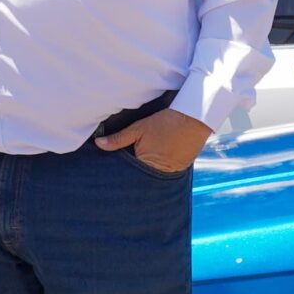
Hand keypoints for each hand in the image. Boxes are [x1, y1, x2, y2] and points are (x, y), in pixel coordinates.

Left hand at [93, 109, 210, 174]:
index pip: (129, 173)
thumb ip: (118, 139)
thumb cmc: (165, 122)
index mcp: (146, 165)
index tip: (116, 167)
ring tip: (149, 157)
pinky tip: (161, 155)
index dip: (123, 169)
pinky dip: (163, 164)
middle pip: (142, 175)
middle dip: (136, 170)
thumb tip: (98, 144)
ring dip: (151, 168)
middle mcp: (160, 173)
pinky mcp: (182, 167)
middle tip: (133, 161)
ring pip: (155, 173)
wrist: (195, 117)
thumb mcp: (138, 128)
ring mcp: (173, 171)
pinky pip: (168, 170)